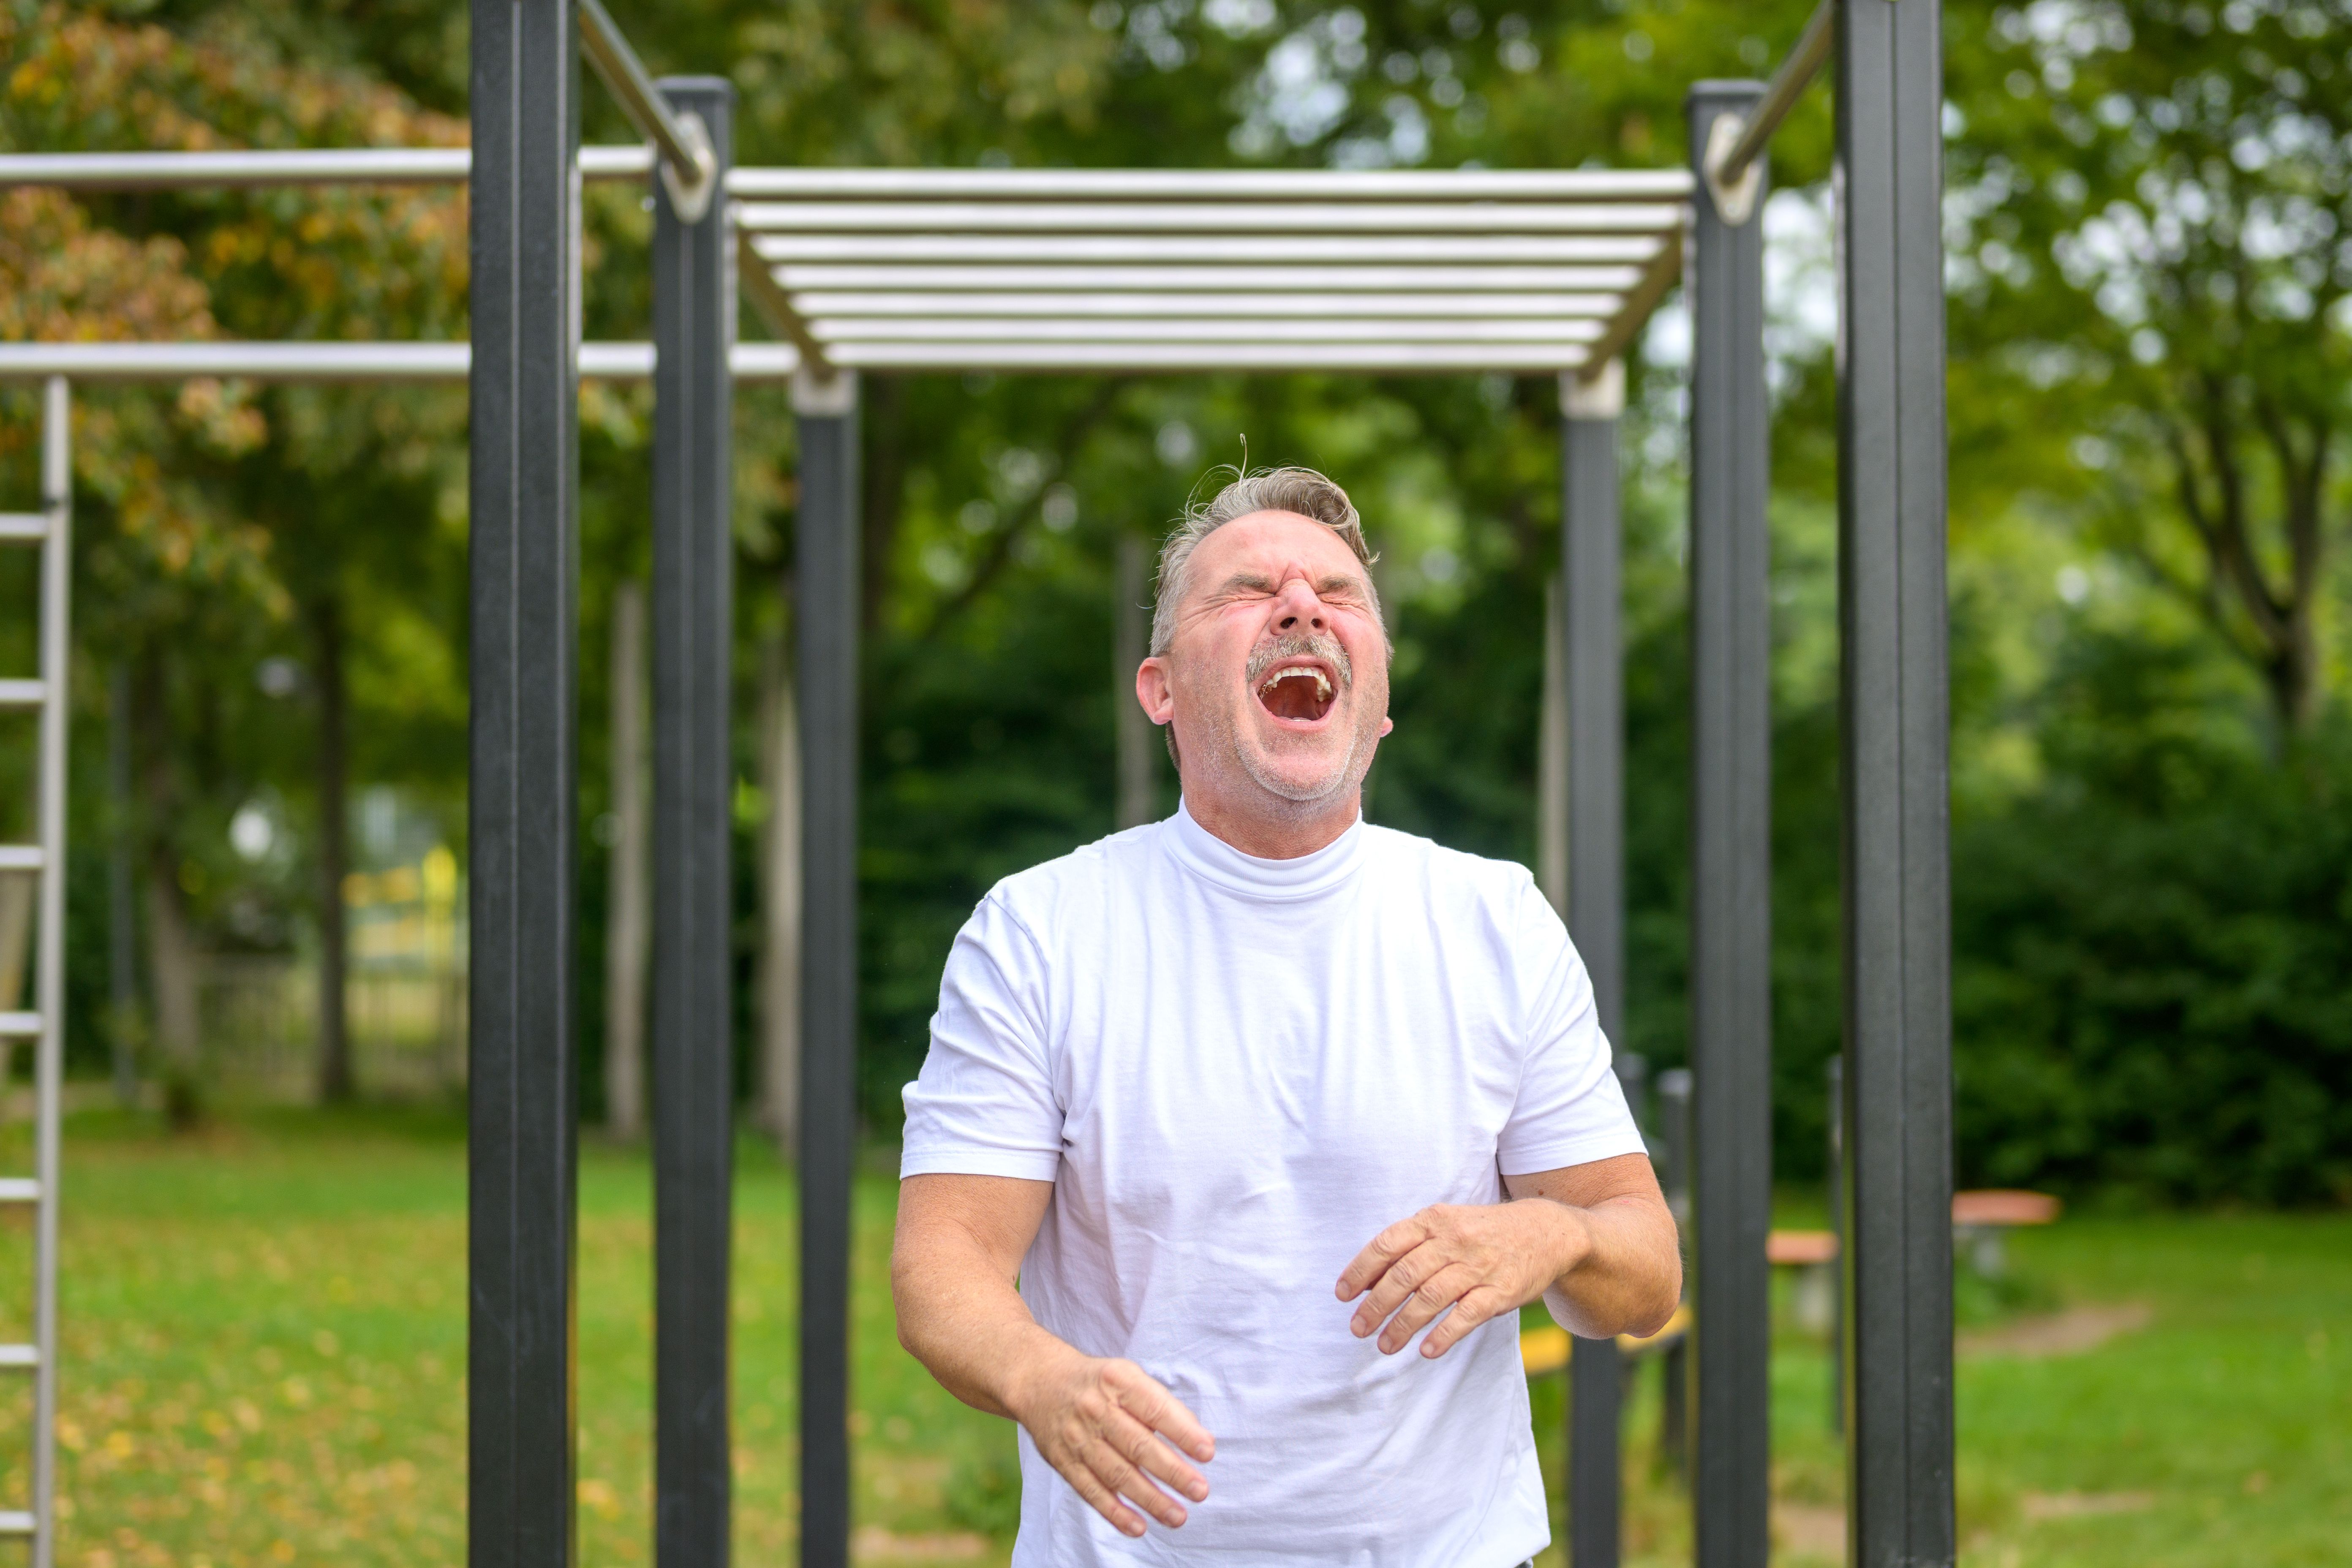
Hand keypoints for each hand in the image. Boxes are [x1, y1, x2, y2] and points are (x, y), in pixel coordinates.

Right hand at [1005, 1346, 1214, 1536]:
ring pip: (1117, 1474)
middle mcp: (1095, 1408)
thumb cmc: (1099, 1384)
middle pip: (1137, 1445)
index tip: (1207, 1452)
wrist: (1039, 1381)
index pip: (1154, 1408)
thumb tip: (1201, 1441)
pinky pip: (1091, 1491)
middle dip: (1171, 1471)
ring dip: (1149, 1499)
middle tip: (1200, 1491)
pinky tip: (1138, 1527)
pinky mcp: (1063, 1461)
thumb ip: (1162, 1406)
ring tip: (1178, 1516)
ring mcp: (1077, 1437)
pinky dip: (1115, 1512)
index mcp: (1117, 1380)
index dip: (1182, 1431)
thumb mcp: (1129, 1377)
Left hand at [1335, 1199, 1590, 1358]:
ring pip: (1431, 1297)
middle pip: (1405, 1275)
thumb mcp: (1448, 1224)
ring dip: (1403, 1325)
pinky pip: (1467, 1315)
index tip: (1343, 1295)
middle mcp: (1455, 1240)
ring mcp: (1479, 1266)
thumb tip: (1366, 1280)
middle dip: (1375, 1305)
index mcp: (1435, 1220)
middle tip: (1358, 1328)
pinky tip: (1426, 1350)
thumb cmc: (1484, 1232)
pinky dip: (1444, 1334)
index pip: (1387, 1244)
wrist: (1547, 1231)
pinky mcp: (1502, 1291)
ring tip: (1384, 1346)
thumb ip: (1411, 1246)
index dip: (1361, 1270)